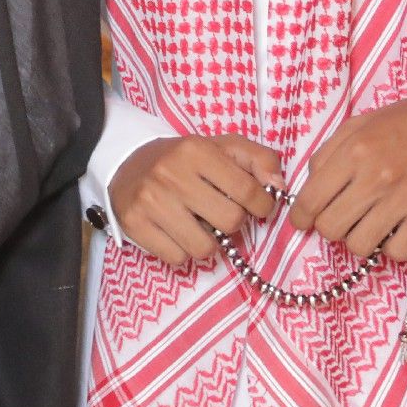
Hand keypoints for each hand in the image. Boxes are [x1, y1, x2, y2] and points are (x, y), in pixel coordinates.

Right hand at [107, 134, 283, 267]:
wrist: (128, 164)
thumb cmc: (185, 160)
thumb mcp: (222, 147)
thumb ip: (258, 159)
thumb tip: (279, 186)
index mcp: (196, 151)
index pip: (248, 190)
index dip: (262, 204)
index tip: (257, 205)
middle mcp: (171, 175)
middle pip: (230, 221)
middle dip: (232, 222)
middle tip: (220, 214)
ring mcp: (151, 202)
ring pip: (204, 248)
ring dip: (208, 242)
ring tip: (199, 225)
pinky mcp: (135, 225)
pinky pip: (177, 259)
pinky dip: (182, 251)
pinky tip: (177, 233)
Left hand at [286, 89, 406, 263]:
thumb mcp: (359, 124)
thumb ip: (329, 153)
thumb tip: (310, 187)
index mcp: (354, 151)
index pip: (310, 200)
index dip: (301, 218)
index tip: (304, 222)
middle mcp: (376, 176)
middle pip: (331, 228)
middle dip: (331, 227)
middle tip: (344, 218)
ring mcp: (405, 198)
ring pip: (360, 246)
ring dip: (361, 239)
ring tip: (371, 224)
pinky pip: (397, 253)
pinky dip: (393, 248)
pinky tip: (396, 231)